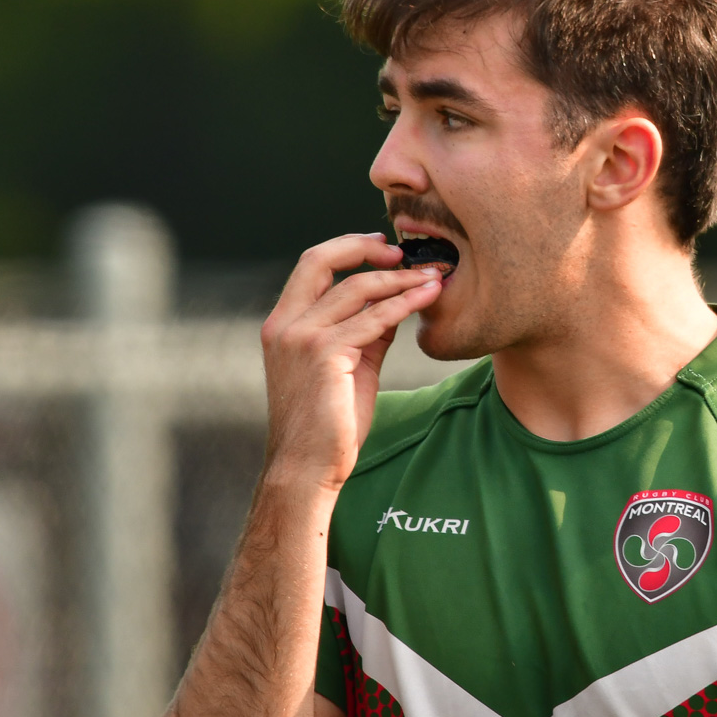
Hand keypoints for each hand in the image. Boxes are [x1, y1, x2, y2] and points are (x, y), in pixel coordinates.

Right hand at [259, 233, 443, 488]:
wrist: (308, 469)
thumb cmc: (329, 424)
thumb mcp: (348, 366)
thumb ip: (365, 332)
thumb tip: (394, 303)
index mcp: (283, 323)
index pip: (311, 265)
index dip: (347, 248)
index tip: (381, 247)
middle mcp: (285, 325)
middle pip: (322, 260)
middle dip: (364, 248)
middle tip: (404, 252)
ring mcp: (301, 338)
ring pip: (357, 288)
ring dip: (400, 278)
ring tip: (433, 276)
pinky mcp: (324, 355)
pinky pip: (373, 319)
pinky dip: (405, 304)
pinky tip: (428, 298)